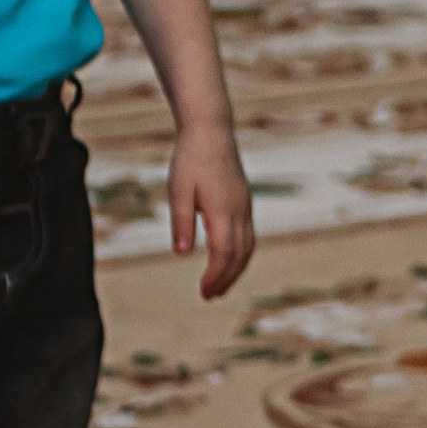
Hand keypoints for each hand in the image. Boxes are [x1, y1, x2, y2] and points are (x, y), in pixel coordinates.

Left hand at [170, 122, 255, 297]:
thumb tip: (182, 253)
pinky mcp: (244, 201)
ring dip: (236, 269)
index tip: (203, 292)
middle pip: (239, 255)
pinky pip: (248, 235)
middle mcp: (239, 211)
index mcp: (222, 210)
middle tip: (210, 297)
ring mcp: (245, 206)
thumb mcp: (178, 190)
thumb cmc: (190, 159)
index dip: (215, 276)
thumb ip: (181, 221)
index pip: (224, 253)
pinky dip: (240, 254)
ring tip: (220, 286)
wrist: (211, 130)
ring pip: (248, 247)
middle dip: (226, 279)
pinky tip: (228, 259)